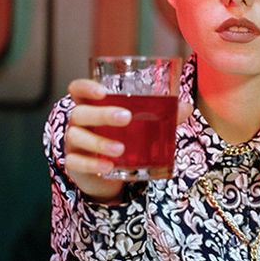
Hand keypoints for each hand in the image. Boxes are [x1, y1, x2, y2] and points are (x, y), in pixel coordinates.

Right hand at [64, 78, 191, 200]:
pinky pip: (76, 162)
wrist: (105, 173)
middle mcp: (78, 122)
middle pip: (80, 113)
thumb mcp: (137, 127)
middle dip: (101, 114)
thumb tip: (187, 107)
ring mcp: (73, 143)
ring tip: (121, 149)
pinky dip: (92, 164)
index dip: (86, 87)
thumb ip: (159, 116)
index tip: (102, 90)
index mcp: (91, 106)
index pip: (77, 89)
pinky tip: (108, 166)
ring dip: (99, 142)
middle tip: (126, 117)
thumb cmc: (120, 138)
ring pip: (77, 137)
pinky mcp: (74, 164)